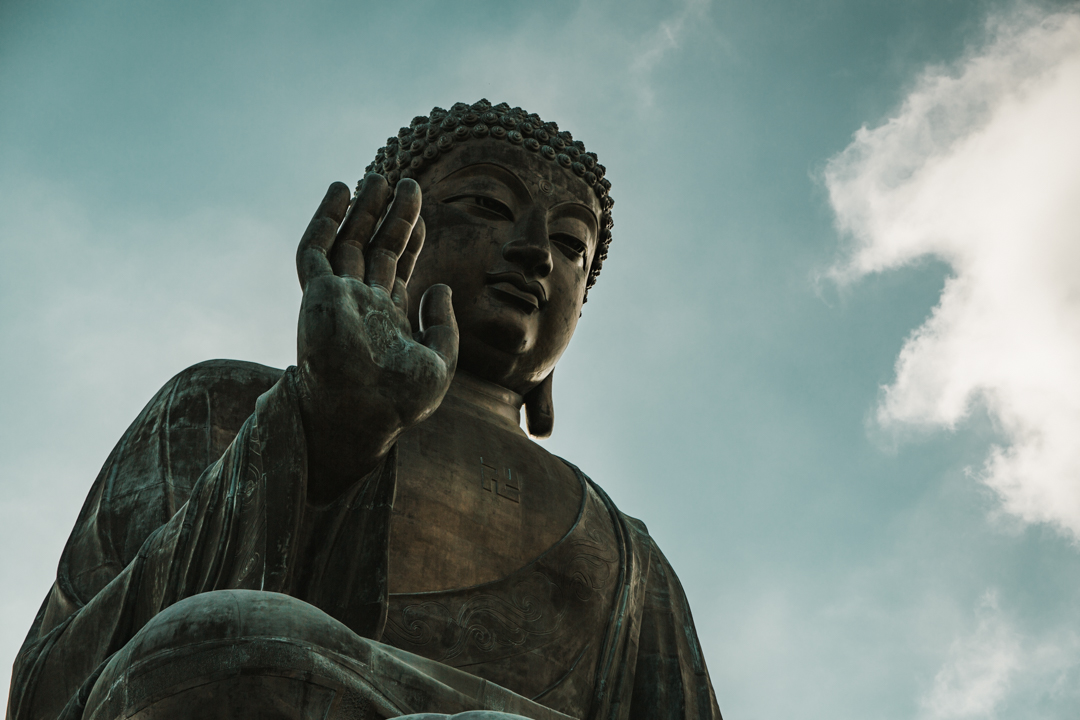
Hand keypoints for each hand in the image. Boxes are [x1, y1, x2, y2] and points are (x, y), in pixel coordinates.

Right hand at [295, 176, 457, 500]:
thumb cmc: (399, 400)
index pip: (398, 267)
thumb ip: (443, 325)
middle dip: (391, 216)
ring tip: (379, 178)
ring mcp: (336, 297)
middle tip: (408, 182)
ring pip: (348, 242)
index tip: (422, 214)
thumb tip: (441, 286)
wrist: (362, 415)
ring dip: (363, 210)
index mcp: (387, 318)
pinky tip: (341, 190)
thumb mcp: (440, 362)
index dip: (411, 238)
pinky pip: (315, 249)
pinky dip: (325, 217)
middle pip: (376, 248)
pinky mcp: (316, 294)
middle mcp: (360, 304)